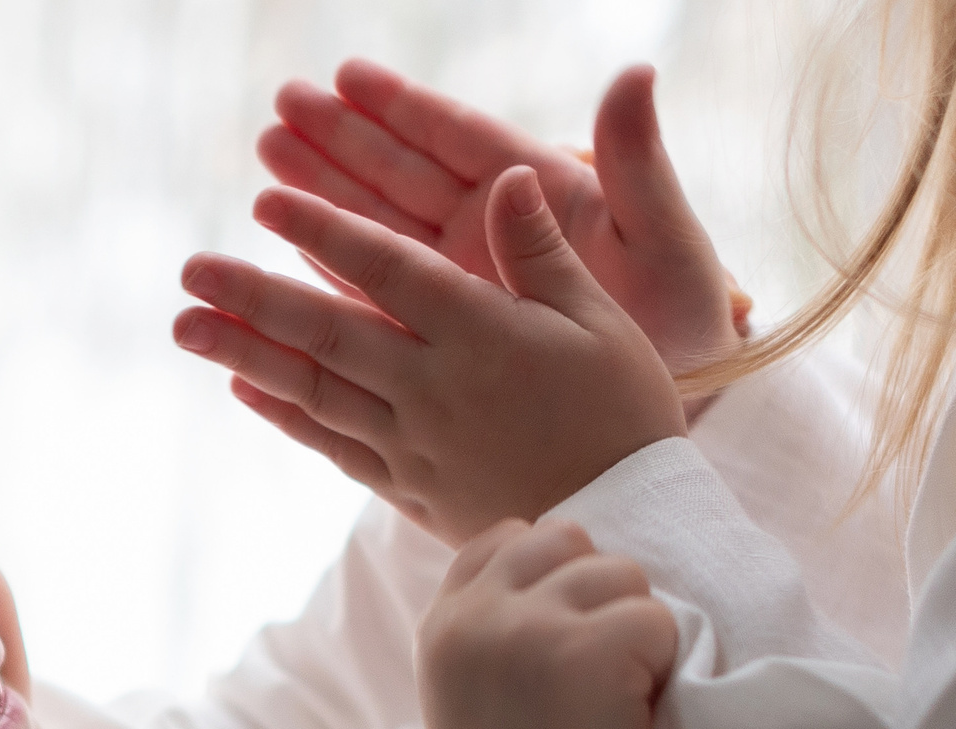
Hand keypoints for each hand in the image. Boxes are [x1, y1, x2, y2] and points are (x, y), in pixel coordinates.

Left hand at [173, 169, 686, 546]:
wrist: (624, 530)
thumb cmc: (623, 414)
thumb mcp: (601, 320)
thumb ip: (542, 251)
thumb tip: (507, 176)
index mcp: (482, 335)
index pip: (385, 271)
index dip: (322, 233)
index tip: (266, 202)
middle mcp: (433, 389)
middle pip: (326, 332)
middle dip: (251, 297)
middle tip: (188, 269)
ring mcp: (413, 443)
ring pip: (314, 390)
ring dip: (245, 353)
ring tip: (186, 325)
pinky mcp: (408, 487)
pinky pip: (332, 445)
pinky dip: (284, 414)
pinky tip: (243, 385)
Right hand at [259, 61, 745, 379]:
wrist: (673, 425)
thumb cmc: (689, 327)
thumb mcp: (667, 243)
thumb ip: (637, 165)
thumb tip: (633, 76)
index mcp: (546, 197)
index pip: (460, 140)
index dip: (403, 108)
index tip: (345, 78)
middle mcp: (496, 237)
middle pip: (405, 178)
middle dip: (341, 145)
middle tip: (280, 112)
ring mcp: (470, 287)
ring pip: (382, 234)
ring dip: (325, 203)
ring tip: (267, 169)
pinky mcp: (452, 340)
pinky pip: (381, 303)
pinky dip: (337, 279)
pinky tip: (291, 259)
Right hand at [417, 519, 679, 728]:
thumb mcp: (471, 685)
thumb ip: (496, 624)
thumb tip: (569, 568)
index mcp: (445, 620)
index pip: (507, 537)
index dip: (550, 573)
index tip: (560, 635)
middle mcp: (478, 613)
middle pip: (569, 540)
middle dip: (596, 594)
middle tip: (596, 670)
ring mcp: (530, 626)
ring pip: (620, 573)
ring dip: (633, 629)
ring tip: (613, 694)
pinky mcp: (587, 650)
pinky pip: (655, 620)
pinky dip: (660, 664)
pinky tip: (630, 712)